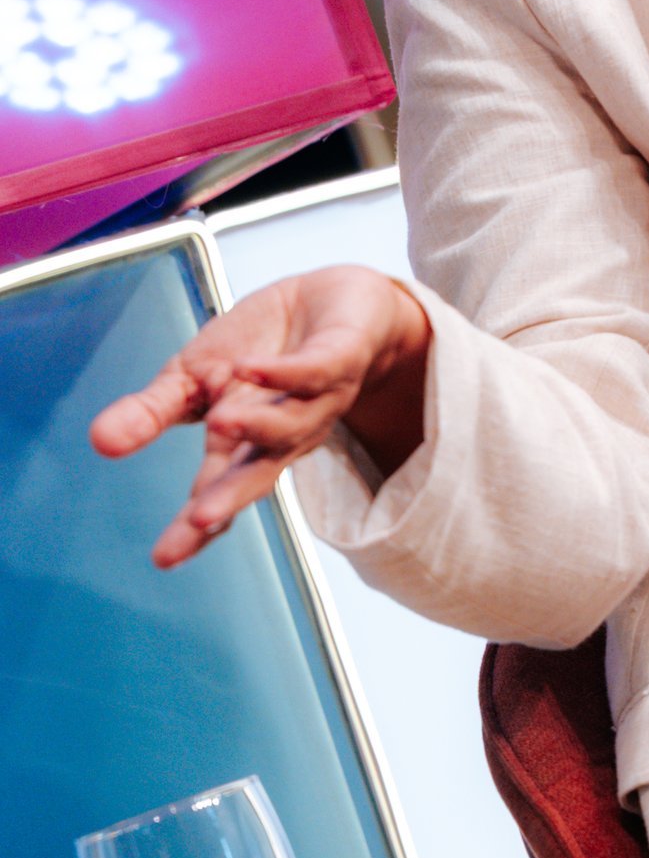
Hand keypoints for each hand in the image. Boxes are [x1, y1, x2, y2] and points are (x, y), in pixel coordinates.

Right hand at [89, 266, 430, 568]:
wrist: (331, 299)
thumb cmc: (261, 345)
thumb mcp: (194, 377)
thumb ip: (152, 413)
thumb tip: (99, 441)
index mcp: (244, 443)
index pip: (218, 492)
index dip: (196, 526)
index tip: (164, 558)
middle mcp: (283, 432)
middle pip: (258, 474)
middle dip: (230, 497)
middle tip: (200, 520)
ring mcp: (317, 399)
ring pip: (292, 426)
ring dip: (258, 425)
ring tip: (222, 422)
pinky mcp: (339, 358)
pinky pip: (314, 369)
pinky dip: (283, 372)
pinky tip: (249, 367)